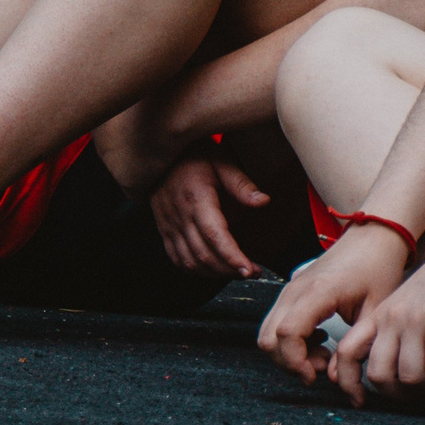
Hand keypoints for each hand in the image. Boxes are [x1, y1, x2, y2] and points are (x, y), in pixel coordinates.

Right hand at [151, 155, 271, 277]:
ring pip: (189, 261)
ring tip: (236, 271)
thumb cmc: (195, 155)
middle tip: (252, 271)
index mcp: (196, 198)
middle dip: (229, 269)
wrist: (161, 152)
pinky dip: (195, 270)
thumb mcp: (222, 160)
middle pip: (203, 254)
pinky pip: (176, 258)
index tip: (249, 269)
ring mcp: (168, 224)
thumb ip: (241, 184)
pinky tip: (212, 269)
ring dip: (214, 273)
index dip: (232, 256)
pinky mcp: (163, 229)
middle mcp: (179, 215)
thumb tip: (264, 202)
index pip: (214, 235)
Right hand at [257, 223, 408, 389]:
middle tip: (321, 368)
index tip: (317, 375)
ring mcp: (289, 289)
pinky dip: (289, 341)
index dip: (296, 362)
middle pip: (268, 337)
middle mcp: (294, 290)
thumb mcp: (374, 313)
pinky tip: (320, 340)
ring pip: (267, 332)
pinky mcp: (291, 291)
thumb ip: (353, 348)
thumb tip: (333, 378)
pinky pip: (275, 323)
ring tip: (323, 356)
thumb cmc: (378, 270)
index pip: (287, 334)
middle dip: (289, 362)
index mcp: (316, 292)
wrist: (373, 238)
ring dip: (288, 353)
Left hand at [333, 239, 424, 406]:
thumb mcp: (414, 306)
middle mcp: (391, 318)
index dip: (348, 383)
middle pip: (379, 376)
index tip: (361, 402)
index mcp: (380, 316)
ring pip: (410, 376)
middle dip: (402, 395)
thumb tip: (405, 381)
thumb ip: (403, 335)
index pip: (347, 353)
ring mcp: (415, 319)